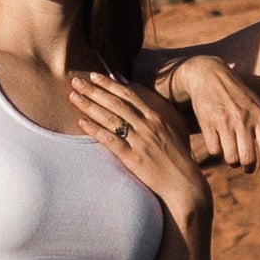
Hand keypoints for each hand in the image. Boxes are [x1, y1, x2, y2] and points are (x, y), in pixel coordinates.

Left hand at [67, 71, 207, 220]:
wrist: (185, 184)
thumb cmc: (177, 161)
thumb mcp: (170, 134)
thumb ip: (155, 121)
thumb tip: (140, 112)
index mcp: (156, 118)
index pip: (129, 95)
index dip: (110, 84)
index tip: (95, 76)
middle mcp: (148, 126)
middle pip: (116, 103)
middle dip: (94, 90)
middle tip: (76, 80)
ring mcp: (140, 141)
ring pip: (110, 118)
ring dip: (90, 105)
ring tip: (73, 96)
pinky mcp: (134, 158)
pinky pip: (110, 141)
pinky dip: (95, 130)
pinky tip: (82, 122)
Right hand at [161, 56, 259, 181]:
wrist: (209, 74)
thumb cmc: (237, 95)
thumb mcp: (257, 109)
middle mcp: (244, 119)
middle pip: (249, 159)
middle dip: (248, 168)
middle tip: (246, 167)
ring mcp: (225, 121)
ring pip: (231, 159)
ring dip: (232, 162)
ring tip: (232, 154)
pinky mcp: (207, 122)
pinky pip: (215, 151)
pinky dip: (217, 152)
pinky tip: (219, 142)